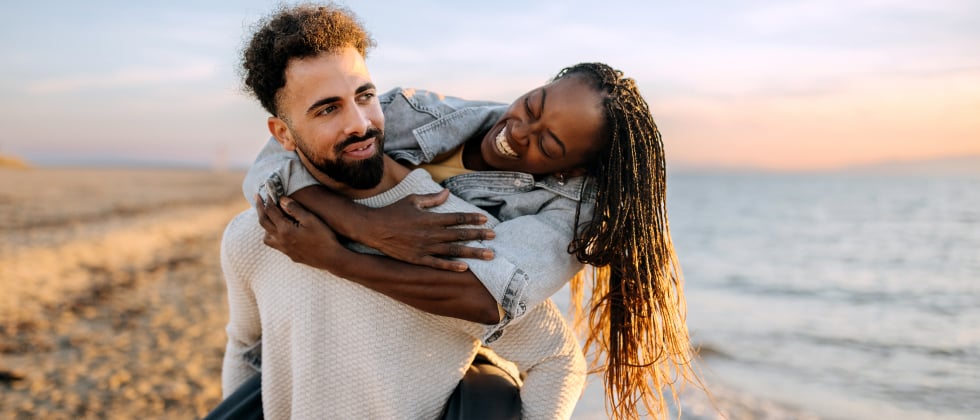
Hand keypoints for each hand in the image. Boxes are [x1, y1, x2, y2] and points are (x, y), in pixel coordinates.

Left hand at [256, 194, 343, 269]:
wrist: (331, 258)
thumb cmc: (323, 237)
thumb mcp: (310, 219)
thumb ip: (294, 208)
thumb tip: (281, 199)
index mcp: (285, 229)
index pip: (271, 211)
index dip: (268, 199)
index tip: (267, 191)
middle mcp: (280, 240)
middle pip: (263, 222)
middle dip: (260, 208)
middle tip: (258, 197)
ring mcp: (284, 249)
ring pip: (266, 236)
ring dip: (264, 224)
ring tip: (268, 216)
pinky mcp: (289, 254)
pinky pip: (274, 244)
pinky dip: (271, 235)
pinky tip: (279, 232)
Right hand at [360, 189, 495, 271]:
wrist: (373, 229)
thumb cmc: (393, 212)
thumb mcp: (412, 200)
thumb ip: (432, 198)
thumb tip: (447, 192)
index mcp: (430, 218)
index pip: (457, 218)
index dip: (472, 219)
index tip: (485, 219)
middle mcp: (430, 233)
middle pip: (460, 235)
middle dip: (478, 235)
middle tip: (493, 237)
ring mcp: (425, 247)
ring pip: (453, 250)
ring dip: (472, 252)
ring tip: (488, 254)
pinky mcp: (418, 259)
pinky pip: (438, 264)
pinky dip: (451, 266)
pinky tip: (465, 267)